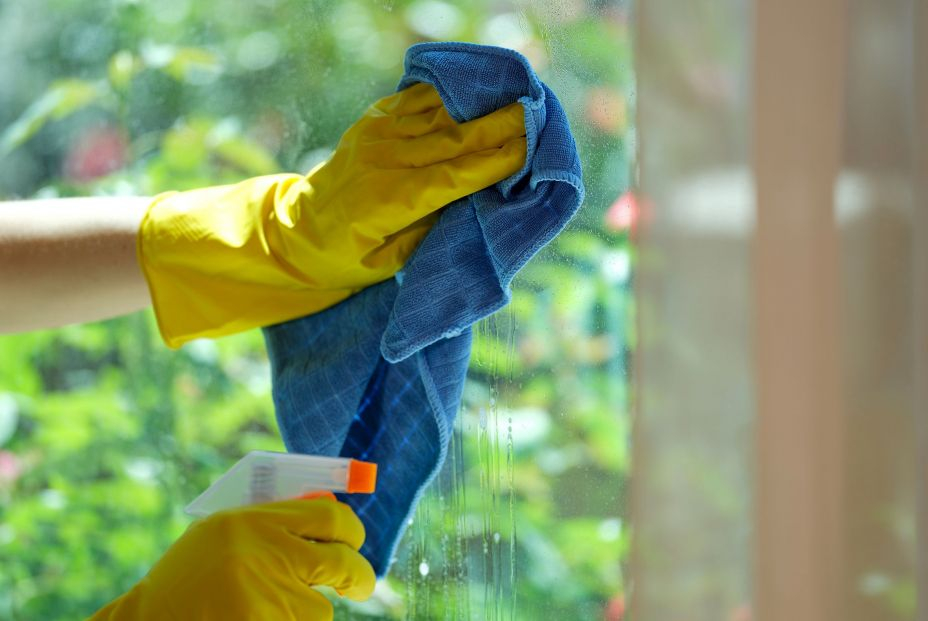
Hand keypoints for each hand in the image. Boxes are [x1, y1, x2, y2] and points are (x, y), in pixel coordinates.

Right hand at [90, 498, 374, 620]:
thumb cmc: (190, 578)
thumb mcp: (224, 534)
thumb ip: (273, 523)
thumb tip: (332, 522)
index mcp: (256, 520)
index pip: (331, 516)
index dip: (351, 531)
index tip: (354, 542)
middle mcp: (266, 552)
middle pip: (343, 564)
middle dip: (358, 578)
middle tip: (358, 585)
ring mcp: (267, 595)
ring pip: (320, 609)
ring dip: (305, 613)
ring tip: (266, 609)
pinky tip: (258, 618)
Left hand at [139, 82, 526, 346]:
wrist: (299, 231)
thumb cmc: (352, 257)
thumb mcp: (394, 260)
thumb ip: (433, 228)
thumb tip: (478, 199)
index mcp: (390, 200)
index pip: (454, 175)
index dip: (495, 160)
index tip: (530, 148)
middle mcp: (384, 159)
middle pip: (453, 136)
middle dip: (498, 124)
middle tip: (536, 112)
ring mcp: (376, 133)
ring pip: (438, 111)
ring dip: (479, 103)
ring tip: (516, 94)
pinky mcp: (373, 120)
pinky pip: (417, 99)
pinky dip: (449, 93)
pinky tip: (476, 87)